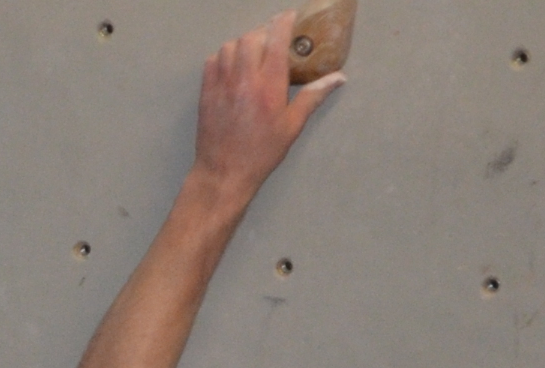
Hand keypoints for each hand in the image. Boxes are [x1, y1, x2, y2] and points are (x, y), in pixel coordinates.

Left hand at [193, 14, 339, 197]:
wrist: (224, 173)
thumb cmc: (262, 152)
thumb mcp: (292, 125)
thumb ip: (313, 96)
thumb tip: (338, 77)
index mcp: (269, 85)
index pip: (276, 39)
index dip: (283, 22)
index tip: (289, 17)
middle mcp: (244, 79)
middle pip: (252, 38)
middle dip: (263, 33)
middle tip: (271, 40)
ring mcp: (222, 84)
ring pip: (229, 46)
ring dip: (242, 43)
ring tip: (252, 52)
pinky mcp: (206, 92)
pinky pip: (211, 61)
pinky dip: (222, 56)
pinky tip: (232, 66)